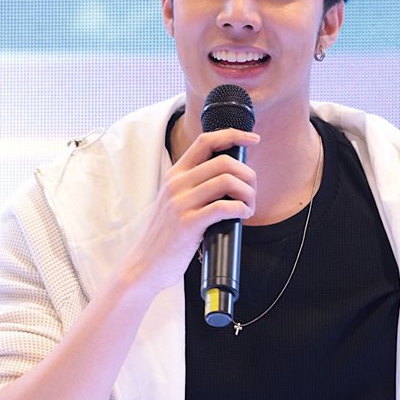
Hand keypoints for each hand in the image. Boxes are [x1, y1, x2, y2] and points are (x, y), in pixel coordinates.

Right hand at [122, 127, 259, 293]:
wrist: (145, 264)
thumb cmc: (166, 236)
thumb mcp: (174, 201)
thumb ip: (195, 186)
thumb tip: (231, 178)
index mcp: (175, 174)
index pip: (205, 141)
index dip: (233, 135)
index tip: (253, 139)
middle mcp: (177, 184)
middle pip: (224, 162)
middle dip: (248, 175)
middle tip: (252, 192)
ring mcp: (181, 203)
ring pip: (228, 181)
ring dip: (248, 194)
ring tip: (249, 207)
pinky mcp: (188, 223)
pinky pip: (224, 207)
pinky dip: (241, 209)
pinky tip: (243, 215)